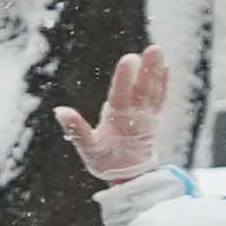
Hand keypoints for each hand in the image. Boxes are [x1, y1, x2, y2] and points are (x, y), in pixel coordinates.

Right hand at [54, 51, 174, 187]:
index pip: (121, 95)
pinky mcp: (154, 117)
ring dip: (156, 70)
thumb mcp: (87, 149)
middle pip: (143, 89)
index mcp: (118, 122)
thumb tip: (60, 110)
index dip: (124, 78)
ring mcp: (147, 117)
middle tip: (153, 48)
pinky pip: (160, 98)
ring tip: (157, 50)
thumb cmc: (105, 160)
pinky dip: (163, 83)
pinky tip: (165, 67)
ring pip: (153, 90)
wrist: (130, 176)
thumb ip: (76, 130)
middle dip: (147, 68)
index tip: (128, 59)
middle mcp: (136, 117)